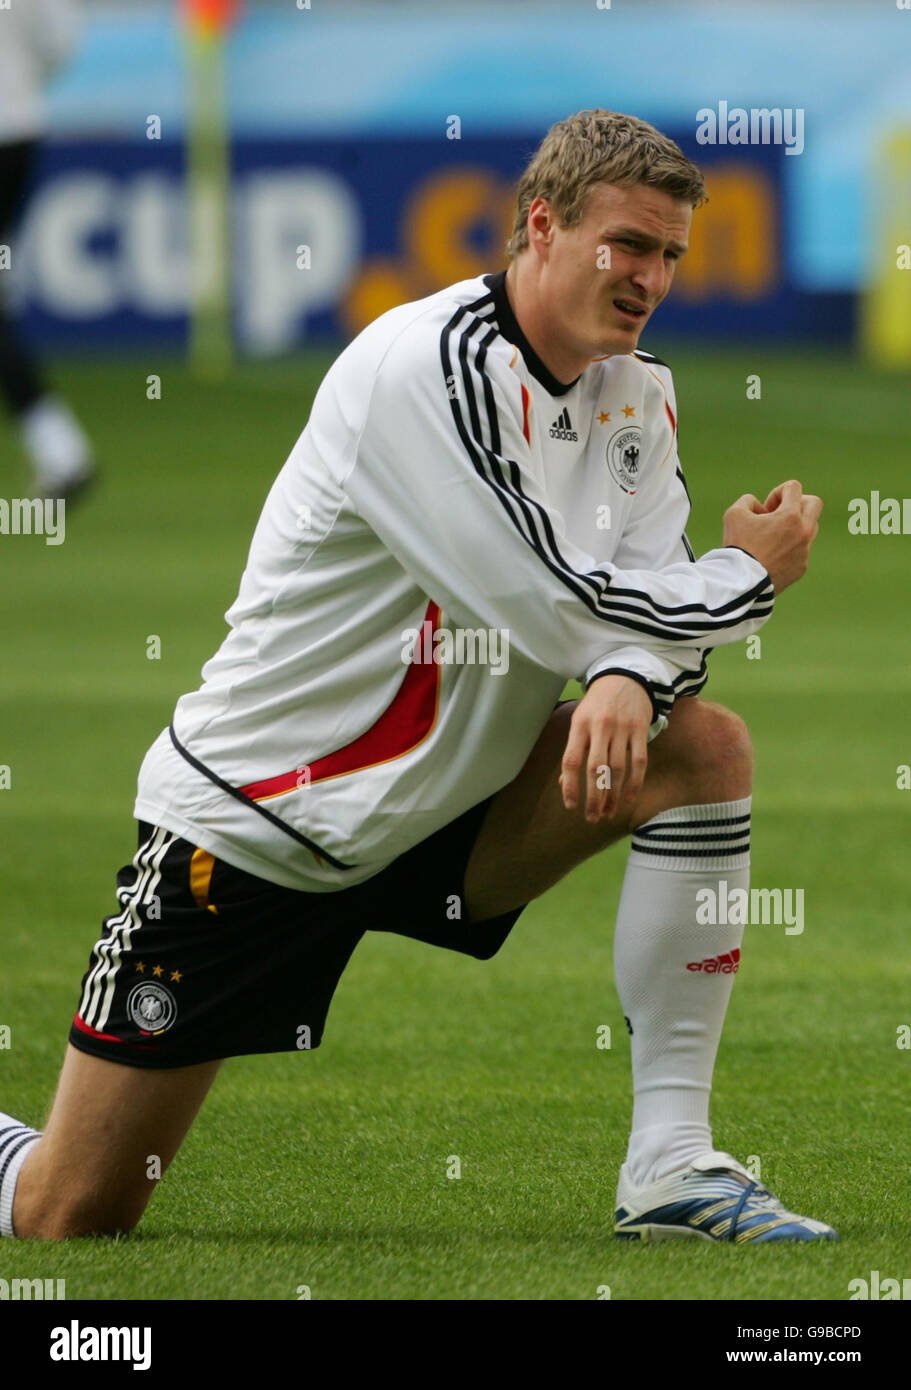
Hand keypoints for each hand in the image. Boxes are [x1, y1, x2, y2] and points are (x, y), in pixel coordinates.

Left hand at [560, 675, 651, 822]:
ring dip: (613, 795)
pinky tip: (628, 800)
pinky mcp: (641, 730)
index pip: (571, 760)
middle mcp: (600, 726)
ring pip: (618, 769)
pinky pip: (639, 762)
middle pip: (596, 769)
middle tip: (592, 818)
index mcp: (579, 724)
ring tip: (608, 813)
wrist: (625, 677)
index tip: (571, 806)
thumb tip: (564, 784)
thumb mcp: (579, 720)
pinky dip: (635, 784)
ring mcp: (622, 728)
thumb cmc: (597, 705)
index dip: (570, 785)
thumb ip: (574, 750)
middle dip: (594, 797)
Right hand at [722, 479, 822, 592]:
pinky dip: (789, 548)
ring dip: (794, 526)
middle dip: (797, 503)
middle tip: (779, 515)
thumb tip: (759, 506)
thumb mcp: (734, 514)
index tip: (765, 509)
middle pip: (814, 504)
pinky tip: (770, 556)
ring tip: (772, 536)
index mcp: (790, 516)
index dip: (777, 493)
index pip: (794, 487)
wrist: (743, 583)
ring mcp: (805, 551)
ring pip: (809, 528)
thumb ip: (748, 501)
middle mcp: (804, 532)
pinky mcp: (801, 568)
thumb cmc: (738, 546)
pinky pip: (801, 550)